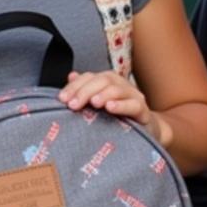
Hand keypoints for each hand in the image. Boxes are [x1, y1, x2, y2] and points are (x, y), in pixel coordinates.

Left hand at [58, 70, 172, 146]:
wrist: (145, 131)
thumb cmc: (117, 117)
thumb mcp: (98, 105)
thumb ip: (84, 91)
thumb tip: (71, 76)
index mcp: (106, 82)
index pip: (88, 77)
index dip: (74, 86)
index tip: (62, 99)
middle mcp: (120, 85)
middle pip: (102, 80)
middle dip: (85, 91)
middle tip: (72, 104)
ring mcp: (133, 96)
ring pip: (118, 89)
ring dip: (103, 94)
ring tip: (93, 103)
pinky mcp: (143, 111)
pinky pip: (133, 105)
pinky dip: (121, 105)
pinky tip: (110, 108)